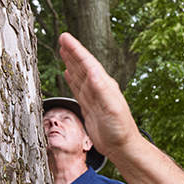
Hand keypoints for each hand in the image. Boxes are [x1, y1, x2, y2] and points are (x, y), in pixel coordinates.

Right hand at [58, 32, 140, 158]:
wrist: (121, 146)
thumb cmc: (120, 129)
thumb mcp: (112, 108)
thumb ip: (102, 90)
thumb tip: (93, 72)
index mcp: (105, 85)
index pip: (88, 63)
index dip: (76, 50)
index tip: (65, 38)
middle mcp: (99, 88)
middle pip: (82, 65)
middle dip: (72, 52)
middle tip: (62, 39)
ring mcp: (94, 97)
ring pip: (79, 75)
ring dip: (71, 62)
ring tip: (63, 51)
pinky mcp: (89, 106)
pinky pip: (78, 88)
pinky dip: (71, 78)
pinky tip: (67, 73)